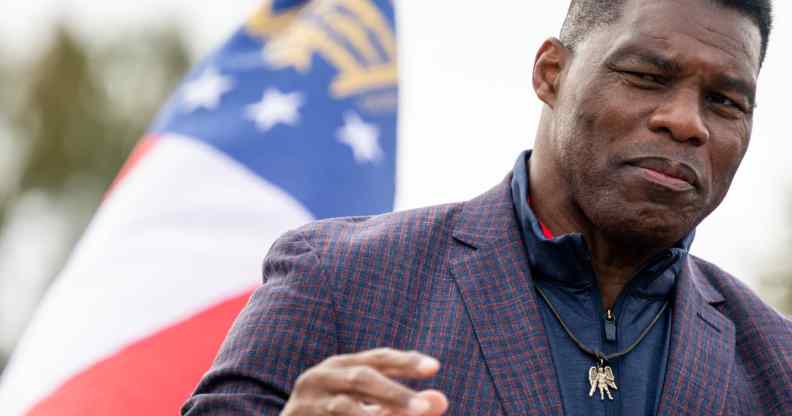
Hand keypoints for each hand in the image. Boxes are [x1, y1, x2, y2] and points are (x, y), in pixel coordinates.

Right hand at [280, 348, 447, 414]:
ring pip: (345, 407)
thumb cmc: (333, 413)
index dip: (405, 361)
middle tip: (423, 409)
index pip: (378, 358)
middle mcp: (322, 376)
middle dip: (394, 393)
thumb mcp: (368, 405)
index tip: (434, 367)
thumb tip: (442, 401)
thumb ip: (401, 403)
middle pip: (362, 378)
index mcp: (341, 364)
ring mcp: (307, 400)